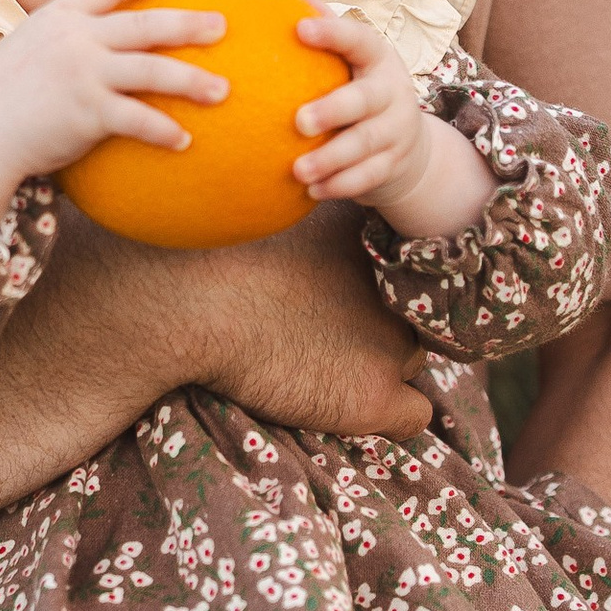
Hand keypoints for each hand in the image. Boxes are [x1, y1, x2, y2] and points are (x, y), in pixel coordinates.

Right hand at [0, 0, 227, 252]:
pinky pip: (138, 119)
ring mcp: (82, 73)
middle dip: (188, 22)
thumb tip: (99, 43)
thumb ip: (63, 40)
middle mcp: (74, 37)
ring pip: (152, 70)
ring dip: (192, 80)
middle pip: (145, 23)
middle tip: (222, 26)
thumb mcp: (29, 49)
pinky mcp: (87, 111)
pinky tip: (184, 140)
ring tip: (223, 91)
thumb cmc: (4, 97)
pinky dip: (164, 129)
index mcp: (58, 16)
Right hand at [122, 206, 431, 440]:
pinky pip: (415, 414)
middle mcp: (390, 287)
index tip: (332, 298)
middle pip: (401, 309)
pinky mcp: (376, 395)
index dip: (365, 283)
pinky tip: (352, 406)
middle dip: (375, 323)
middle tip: (328, 335)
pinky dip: (390, 415)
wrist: (196, 308)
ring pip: (411, 357)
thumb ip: (298, 216)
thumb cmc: (213, 260)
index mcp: (363, 241)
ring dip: (381, 365)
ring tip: (334, 371)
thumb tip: (291, 195)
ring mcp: (390, 341)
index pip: (389, 265)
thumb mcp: (268, 217)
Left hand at [294, 9, 491, 237]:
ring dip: (331, 159)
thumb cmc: (360, 86)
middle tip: (298, 121)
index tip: (300, 29)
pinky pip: (368, 178)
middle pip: (366, 99)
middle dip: (334, 110)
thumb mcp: (351, 56)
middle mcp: (393, 92)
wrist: (408, 142)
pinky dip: (340, 186)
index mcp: (377, 58)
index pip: (359, 39)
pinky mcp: (393, 165)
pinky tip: (311, 192)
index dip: (333, 31)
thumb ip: (323, 23)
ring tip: (297, 171)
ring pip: (366, 145)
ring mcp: (397, 131)